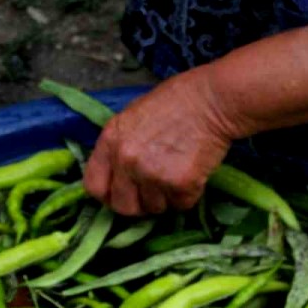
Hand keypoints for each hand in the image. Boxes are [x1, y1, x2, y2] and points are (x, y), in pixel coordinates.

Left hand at [84, 67, 241, 216]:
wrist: (213, 99)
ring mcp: (152, 173)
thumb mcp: (133, 117)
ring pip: (155, 208)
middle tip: (155, 190)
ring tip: (178, 172)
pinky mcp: (180, 183)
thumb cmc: (176, 102)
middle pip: (123, 207)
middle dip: (140, 204)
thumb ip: (119, 146)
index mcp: (110, 140)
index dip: (109, 195)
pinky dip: (189, 194)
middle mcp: (126, 160)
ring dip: (166, 198)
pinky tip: (194, 171)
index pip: (94, 186)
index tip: (122, 194)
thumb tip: (117, 176)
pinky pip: (181, 204)